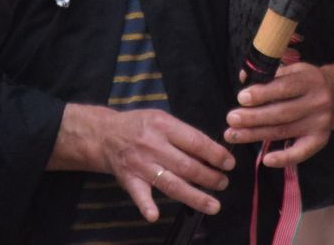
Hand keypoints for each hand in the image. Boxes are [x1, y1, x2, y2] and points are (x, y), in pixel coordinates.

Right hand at [51, 104, 233, 222]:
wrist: (105, 134)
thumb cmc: (140, 126)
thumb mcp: (162, 119)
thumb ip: (184, 134)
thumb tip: (213, 153)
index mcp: (164, 126)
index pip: (195, 141)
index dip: (215, 154)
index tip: (229, 163)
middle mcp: (153, 145)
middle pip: (187, 165)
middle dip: (209, 177)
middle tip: (223, 183)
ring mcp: (141, 164)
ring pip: (171, 183)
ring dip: (194, 196)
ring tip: (213, 205)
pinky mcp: (129, 179)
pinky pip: (139, 194)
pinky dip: (146, 205)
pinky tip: (154, 215)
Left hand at [224, 62, 333, 168]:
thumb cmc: (306, 81)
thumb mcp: (293, 69)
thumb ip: (269, 73)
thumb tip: (242, 77)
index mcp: (309, 80)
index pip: (284, 88)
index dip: (262, 94)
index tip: (241, 98)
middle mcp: (317, 102)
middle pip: (281, 112)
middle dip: (253, 117)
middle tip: (231, 119)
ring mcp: (320, 123)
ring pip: (284, 131)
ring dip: (256, 134)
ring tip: (234, 134)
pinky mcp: (320, 140)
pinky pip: (301, 152)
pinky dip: (284, 158)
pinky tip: (266, 160)